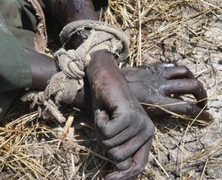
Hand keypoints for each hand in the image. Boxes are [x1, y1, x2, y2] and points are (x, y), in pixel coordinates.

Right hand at [87, 50, 153, 178]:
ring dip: (100, 130)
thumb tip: (122, 168)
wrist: (105, 78)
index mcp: (146, 136)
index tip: (107, 179)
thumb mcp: (113, 132)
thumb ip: (119, 150)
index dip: (123, 177)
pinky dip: (99, 123)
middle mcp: (147, 131)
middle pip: (118, 157)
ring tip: (105, 115)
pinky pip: (107, 133)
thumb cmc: (107, 105)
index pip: (138, 166)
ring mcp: (140, 123)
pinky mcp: (129, 116)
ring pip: (110, 145)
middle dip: (104, 142)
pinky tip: (104, 111)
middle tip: (105, 123)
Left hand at [120, 62, 212, 121]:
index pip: (185, 107)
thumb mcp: (139, 111)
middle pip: (192, 87)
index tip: (209, 117)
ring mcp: (157, 74)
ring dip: (193, 79)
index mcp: (156, 101)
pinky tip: (179, 76)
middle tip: (202, 101)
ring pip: (185, 72)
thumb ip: (159, 110)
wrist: (108, 81)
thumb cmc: (122, 101)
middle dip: (202, 95)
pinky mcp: (153, 66)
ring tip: (193, 87)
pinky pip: (172, 65)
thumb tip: (177, 110)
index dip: (201, 113)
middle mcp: (160, 86)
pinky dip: (180, 70)